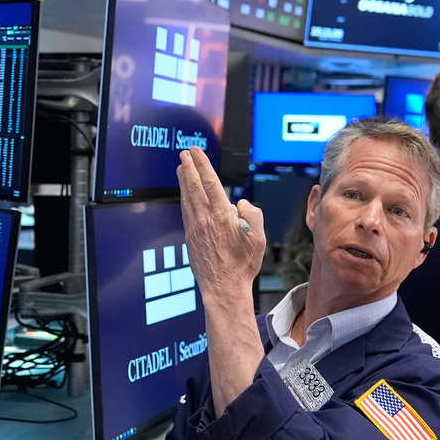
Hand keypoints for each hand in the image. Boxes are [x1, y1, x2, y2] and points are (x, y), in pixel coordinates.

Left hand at [176, 146, 265, 302]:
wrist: (224, 287)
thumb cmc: (242, 265)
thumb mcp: (258, 238)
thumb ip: (253, 215)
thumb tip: (241, 203)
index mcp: (223, 216)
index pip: (210, 182)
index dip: (202, 164)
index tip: (196, 152)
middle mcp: (206, 219)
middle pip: (194, 186)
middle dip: (189, 167)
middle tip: (184, 153)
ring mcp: (195, 228)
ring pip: (187, 197)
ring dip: (183, 180)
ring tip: (180, 167)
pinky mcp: (190, 237)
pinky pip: (185, 211)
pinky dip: (183, 198)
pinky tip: (183, 194)